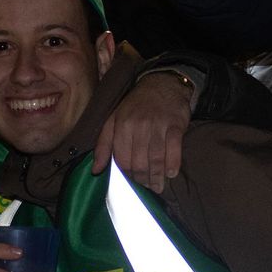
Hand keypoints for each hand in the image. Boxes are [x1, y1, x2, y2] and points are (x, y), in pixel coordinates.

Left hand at [94, 71, 194, 193]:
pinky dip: (172, 164)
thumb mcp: (114, 120)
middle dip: (142, 180)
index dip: (126, 175)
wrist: (162, 83)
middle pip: (139, 162)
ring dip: (157, 177)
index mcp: (121, 125)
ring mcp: (158, 125)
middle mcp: (138, 125)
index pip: (121, 159)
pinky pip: (174, 149)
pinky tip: (171, 173)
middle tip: (147, 187)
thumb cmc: (136, 106)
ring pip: (156, 159)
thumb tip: (95, 170)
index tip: (132, 183)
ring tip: (158, 186)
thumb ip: (103, 145)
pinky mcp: (176, 124)